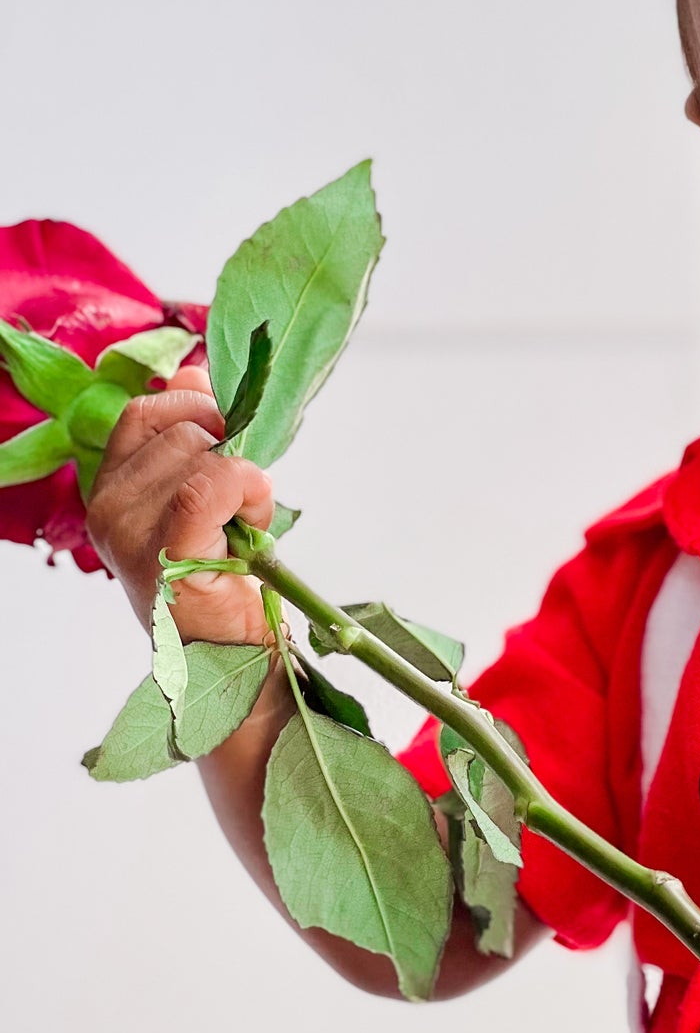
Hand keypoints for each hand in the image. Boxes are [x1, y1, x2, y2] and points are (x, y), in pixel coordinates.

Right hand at [85, 366, 274, 645]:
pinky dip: (246, 489)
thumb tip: (194, 368)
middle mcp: (109, 510)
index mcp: (113, 492)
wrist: (234, 664)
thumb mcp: (207, 497)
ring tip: (250, 520)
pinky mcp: (166, 554)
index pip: (144, 413)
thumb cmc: (223, 584)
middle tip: (248, 496)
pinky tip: (256, 518)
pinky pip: (207, 486)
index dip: (197, 406)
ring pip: (200, 454)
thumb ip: (196, 435)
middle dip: (231, 448)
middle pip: (180, 429)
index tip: (234, 435)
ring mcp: (130, 534)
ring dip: (247, 476)